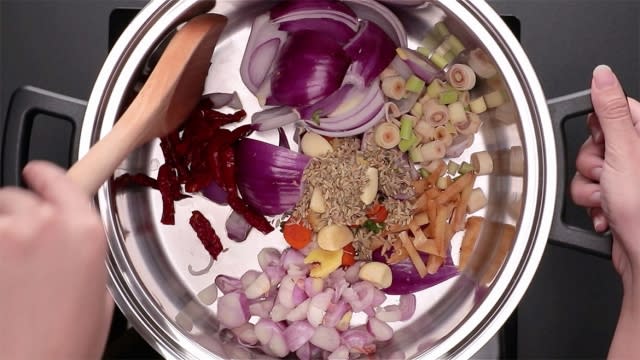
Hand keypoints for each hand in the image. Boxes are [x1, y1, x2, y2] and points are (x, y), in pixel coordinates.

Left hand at [0, 161, 112, 358]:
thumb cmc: (66, 341)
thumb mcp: (98, 288)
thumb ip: (80, 249)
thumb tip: (65, 237)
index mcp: (84, 230)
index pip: (54, 177)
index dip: (42, 176)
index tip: (34, 175)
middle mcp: (43, 225)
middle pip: (16, 196)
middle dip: (17, 216)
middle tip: (22, 251)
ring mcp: (3, 238)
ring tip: (7, 273)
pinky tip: (1, 281)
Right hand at [571, 65, 639, 288]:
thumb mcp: (625, 152)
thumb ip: (611, 111)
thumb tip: (604, 76)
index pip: (615, 111)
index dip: (600, 127)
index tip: (602, 141)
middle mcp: (639, 156)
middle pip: (596, 142)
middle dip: (592, 163)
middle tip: (607, 175)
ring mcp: (628, 179)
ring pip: (587, 169)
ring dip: (590, 188)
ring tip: (608, 200)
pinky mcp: (616, 198)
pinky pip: (588, 191)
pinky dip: (592, 203)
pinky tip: (607, 212)